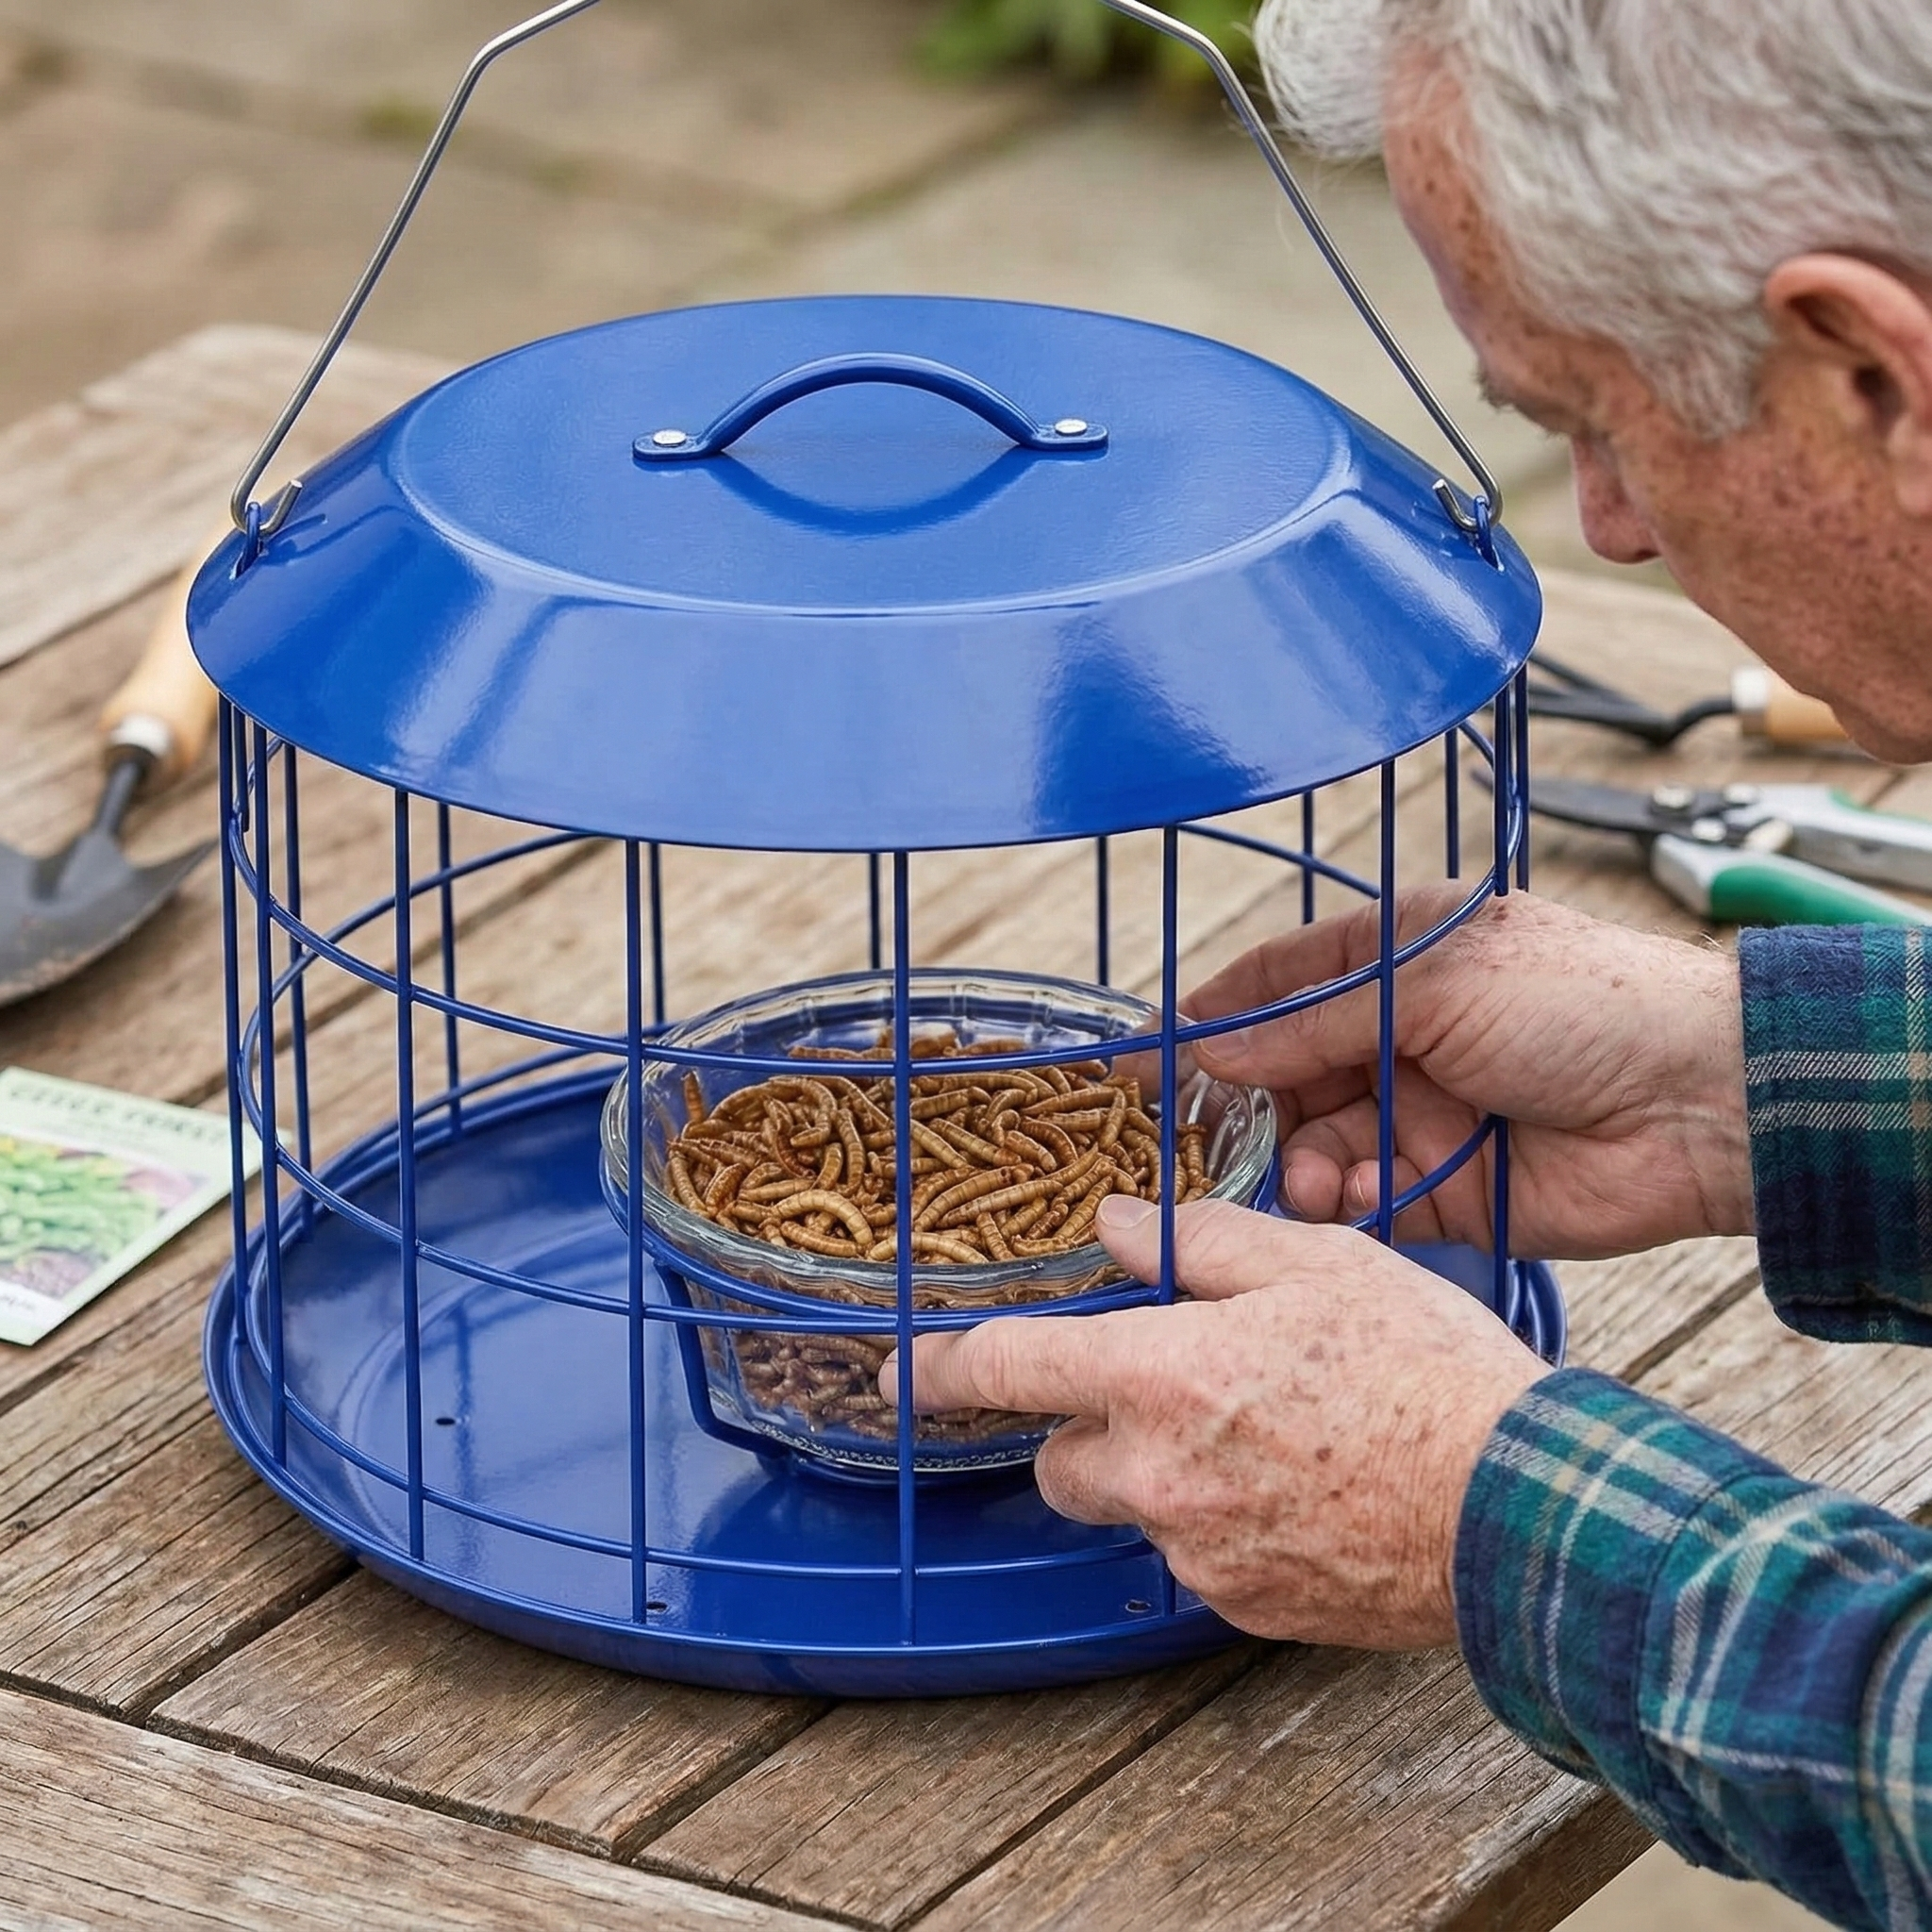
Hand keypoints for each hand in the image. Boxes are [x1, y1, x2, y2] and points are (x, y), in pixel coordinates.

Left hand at [880, 1196, 1547, 1648]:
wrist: (1518, 1508)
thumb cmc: (1423, 1369)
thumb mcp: (1314, 1261)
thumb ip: (1197, 1241)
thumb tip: (1117, 1226)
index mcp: (1161, 1377)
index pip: (1011, 1371)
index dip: (944, 1367)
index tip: (904, 1373)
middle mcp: (1159, 1477)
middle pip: (1059, 1459)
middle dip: (1086, 1425)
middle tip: (1170, 1387)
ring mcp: (1200, 1553)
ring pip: (1131, 1508)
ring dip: (1159, 1473)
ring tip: (1262, 1434)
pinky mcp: (1245, 1607)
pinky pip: (1196, 1557)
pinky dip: (1221, 1521)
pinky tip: (1298, 1486)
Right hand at [1187, 889, 1751, 1258]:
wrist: (1701, 1103)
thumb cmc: (1576, 1005)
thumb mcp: (1429, 985)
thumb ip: (1310, 1022)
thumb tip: (1203, 1045)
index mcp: (1393, 960)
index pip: (1272, 984)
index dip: (1206, 1017)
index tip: (1142, 1056)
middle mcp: (1396, 1036)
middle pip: (1280, 1074)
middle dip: (1239, 1106)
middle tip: (1194, 1142)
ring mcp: (1418, 1114)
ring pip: (1312, 1144)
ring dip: (1294, 1160)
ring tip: (1306, 1176)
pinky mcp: (1443, 1191)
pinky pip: (1361, 1202)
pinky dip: (1345, 1203)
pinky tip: (1356, 1196)